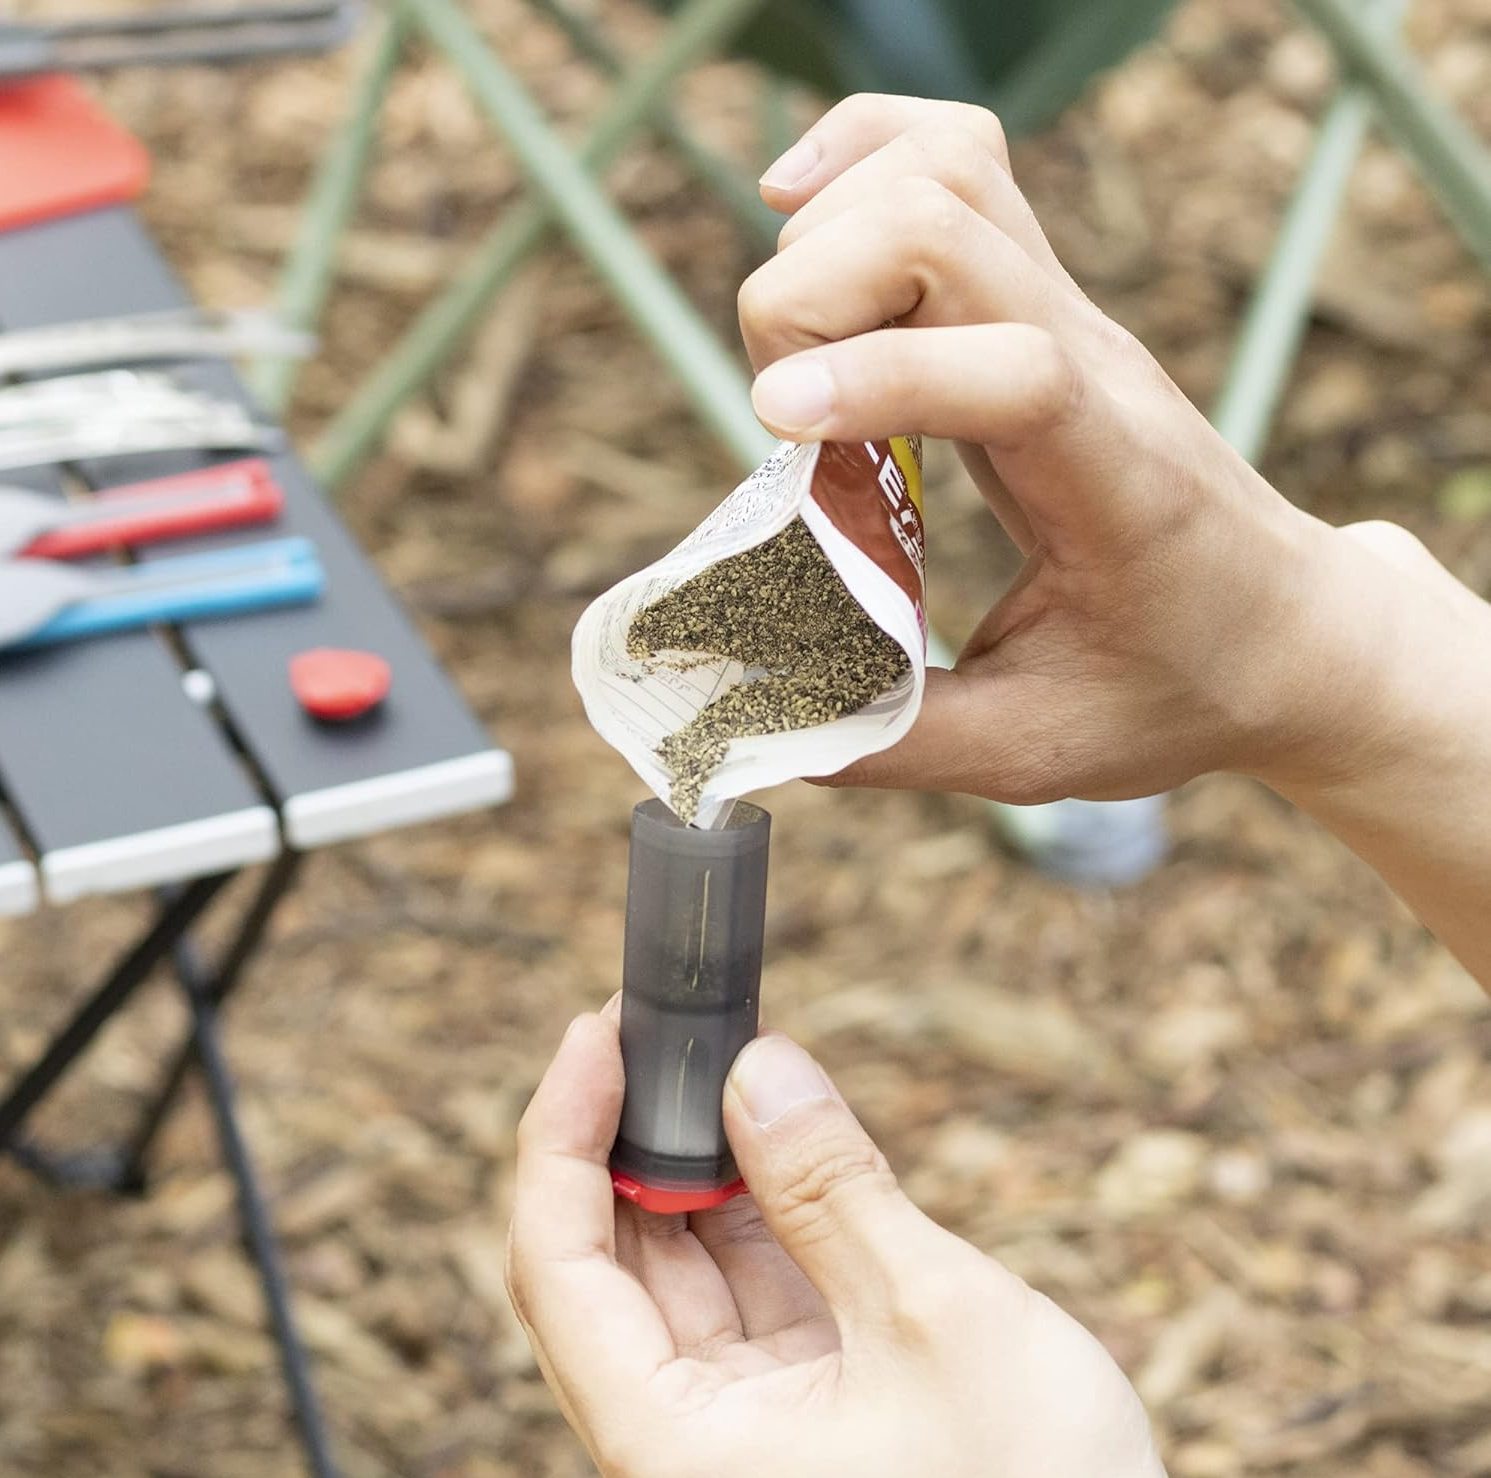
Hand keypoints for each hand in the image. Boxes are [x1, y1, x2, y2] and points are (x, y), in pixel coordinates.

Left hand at [506, 1002, 1172, 1477]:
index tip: (598, 1032)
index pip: (558, 1268)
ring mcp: (741, 1434)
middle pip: (606, 1266)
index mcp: (673, 1450)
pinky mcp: (799, 1419)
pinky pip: (748, 1297)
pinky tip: (773, 1138)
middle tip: (661, 1028)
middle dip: (628, 1136)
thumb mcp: (934, 1318)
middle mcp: (684, 1448)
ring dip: (697, 1167)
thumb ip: (833, 1187)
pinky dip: (757, 1213)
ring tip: (721, 1064)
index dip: (560, 1136)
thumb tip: (760, 1068)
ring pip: (680, 1276)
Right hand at [738, 93, 1418, 803]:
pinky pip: (956, 157)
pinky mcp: (1035, 298)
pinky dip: (861, 153)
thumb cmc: (1175, 686)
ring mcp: (1066, 314)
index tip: (775, 429)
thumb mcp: (1038, 754)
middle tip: (786, 423)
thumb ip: (901, 743)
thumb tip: (764, 728)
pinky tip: (798, 205)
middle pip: (946, 225)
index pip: (1016, 368)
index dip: (884, 374)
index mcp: (1113, 481)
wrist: (1283, 627)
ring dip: (829, 230)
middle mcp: (1091, 365)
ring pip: (944, 165)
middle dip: (811, 301)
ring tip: (788, 349)